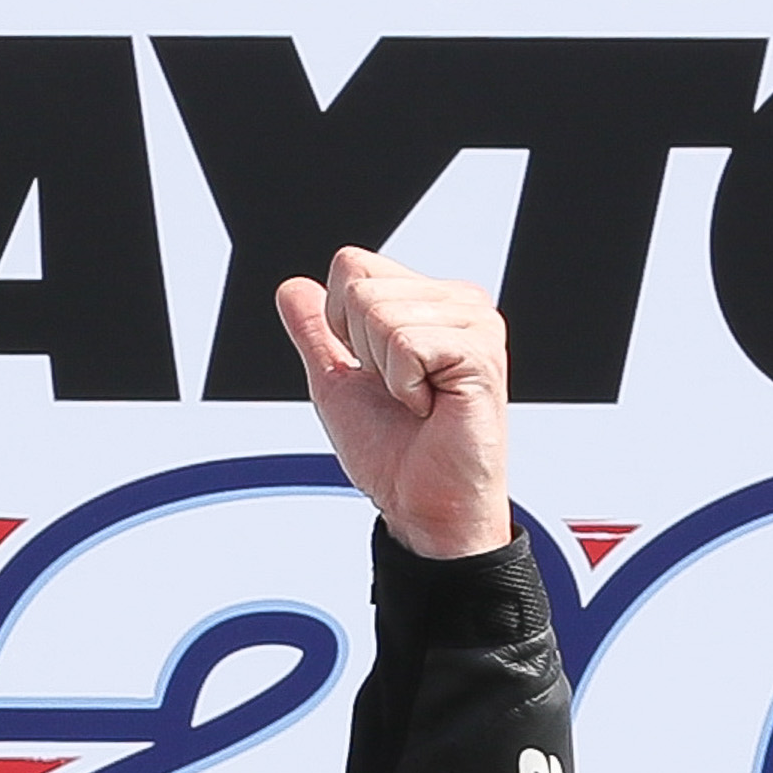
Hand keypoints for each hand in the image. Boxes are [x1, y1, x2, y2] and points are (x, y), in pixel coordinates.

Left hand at [273, 248, 510, 560]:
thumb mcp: (337, 383)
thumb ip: (316, 332)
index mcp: (429, 301)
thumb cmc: (393, 454)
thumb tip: (292, 288)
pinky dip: (403, 386)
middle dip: (361, 350)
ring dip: (384, 373)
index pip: (351, 265)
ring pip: (379, 312)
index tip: (374, 373)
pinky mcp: (480, 350)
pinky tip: (432, 408)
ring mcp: (476, 323)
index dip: (340, 324)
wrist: (423, 507)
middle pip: (359, 286)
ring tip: (418, 402)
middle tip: (400, 393)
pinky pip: (404, 342)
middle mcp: (459, 303)